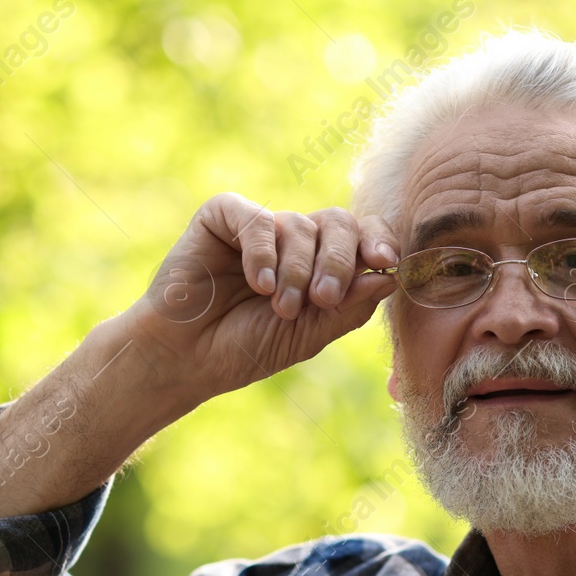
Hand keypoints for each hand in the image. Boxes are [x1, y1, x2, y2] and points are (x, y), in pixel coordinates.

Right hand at [124, 193, 398, 403]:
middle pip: (339, 223)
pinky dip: (263, 252)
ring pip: (300, 225)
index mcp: (321, 263)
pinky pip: (257, 219)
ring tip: (279, 307)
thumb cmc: (245, 349)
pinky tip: (259, 285)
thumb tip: (390, 276)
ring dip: (296, 271)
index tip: (386, 261)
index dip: (378, 241)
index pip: (362, 236)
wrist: (185, 358)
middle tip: (323, 299)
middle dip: (338, 261)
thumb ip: (349, 307)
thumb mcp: (308, 335)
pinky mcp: (222, 217)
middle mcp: (294, 239)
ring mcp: (260, 226)